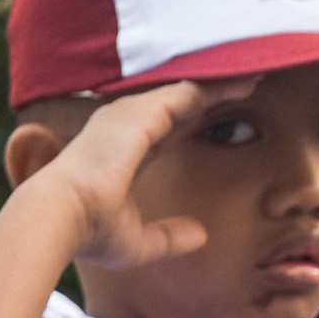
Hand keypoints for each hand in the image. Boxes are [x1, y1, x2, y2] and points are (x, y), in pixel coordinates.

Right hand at [20, 78, 247, 271]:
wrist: (62, 215)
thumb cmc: (89, 231)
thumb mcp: (136, 242)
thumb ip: (169, 236)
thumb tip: (201, 236)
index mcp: (121, 153)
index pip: (165, 129)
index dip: (193, 120)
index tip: (219, 115)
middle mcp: (123, 126)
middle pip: (178, 104)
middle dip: (211, 95)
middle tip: (248, 84)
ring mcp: (132, 114)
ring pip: (188, 92)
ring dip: (221, 85)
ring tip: (256, 75)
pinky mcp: (144, 112)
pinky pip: (192, 91)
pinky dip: (219, 86)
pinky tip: (247, 81)